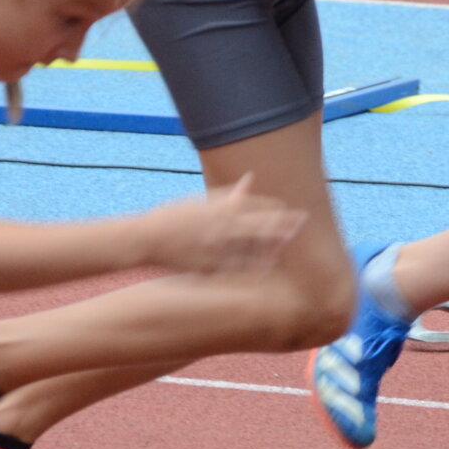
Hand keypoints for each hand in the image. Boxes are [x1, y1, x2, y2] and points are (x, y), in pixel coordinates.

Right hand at [144, 176, 307, 274]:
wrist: (147, 238)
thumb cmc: (173, 216)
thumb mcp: (200, 201)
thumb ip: (228, 194)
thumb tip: (250, 179)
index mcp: (218, 208)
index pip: (253, 205)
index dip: (274, 208)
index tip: (289, 209)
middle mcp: (220, 226)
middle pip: (259, 224)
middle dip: (282, 223)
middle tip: (302, 221)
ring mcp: (215, 246)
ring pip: (250, 248)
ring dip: (271, 245)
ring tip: (288, 244)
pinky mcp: (209, 265)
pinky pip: (235, 268)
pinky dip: (252, 268)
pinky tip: (266, 269)